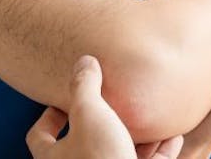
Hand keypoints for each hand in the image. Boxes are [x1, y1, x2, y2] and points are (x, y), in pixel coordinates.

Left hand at [27, 56, 182, 158]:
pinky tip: (172, 136)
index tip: (64, 102)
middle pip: (84, 143)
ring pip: (120, 153)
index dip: (49, 116)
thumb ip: (84, 86)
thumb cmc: (100, 158)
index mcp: (54, 157)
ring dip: (136, 135)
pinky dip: (161, 150)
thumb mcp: (89, 113)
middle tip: (112, 104)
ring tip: (146, 118)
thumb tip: (83, 62)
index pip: (39, 136)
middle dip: (101, 123)